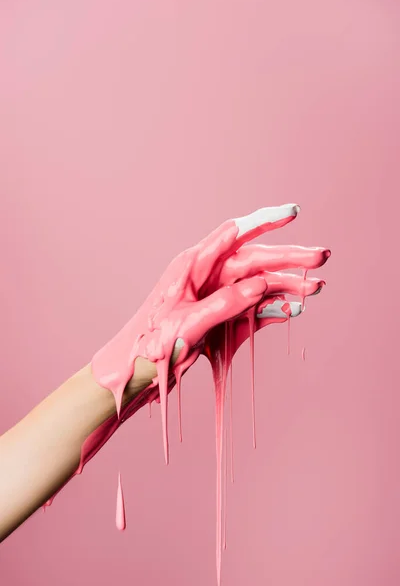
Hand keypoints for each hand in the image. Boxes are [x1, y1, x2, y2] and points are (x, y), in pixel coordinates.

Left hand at [91, 204, 329, 463]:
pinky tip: (293, 308)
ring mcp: (213, 297)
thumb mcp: (186, 324)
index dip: (265, 221)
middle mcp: (205, 276)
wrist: (132, 374)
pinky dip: (272, 308)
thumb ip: (224, 303)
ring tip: (316, 288)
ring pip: (256, 284)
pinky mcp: (218, 317)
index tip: (294, 213)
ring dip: (286, 285)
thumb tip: (261, 285)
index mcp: (191, 266)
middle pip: (253, 259)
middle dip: (288, 258)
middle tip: (321, 257)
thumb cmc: (148, 346)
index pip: (234, 234)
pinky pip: (250, 308)